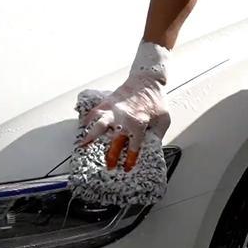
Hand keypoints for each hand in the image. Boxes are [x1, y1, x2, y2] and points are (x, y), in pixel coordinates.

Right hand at [78, 42, 171, 171]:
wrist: (147, 79)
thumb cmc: (156, 99)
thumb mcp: (164, 120)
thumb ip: (157, 136)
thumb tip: (151, 149)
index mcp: (139, 123)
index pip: (133, 147)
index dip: (130, 160)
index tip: (127, 168)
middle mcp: (124, 118)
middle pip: (114, 141)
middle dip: (111, 156)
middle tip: (109, 166)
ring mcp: (113, 110)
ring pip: (98, 125)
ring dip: (90, 137)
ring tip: (83, 147)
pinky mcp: (107, 103)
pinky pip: (93, 114)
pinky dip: (87, 122)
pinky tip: (83, 129)